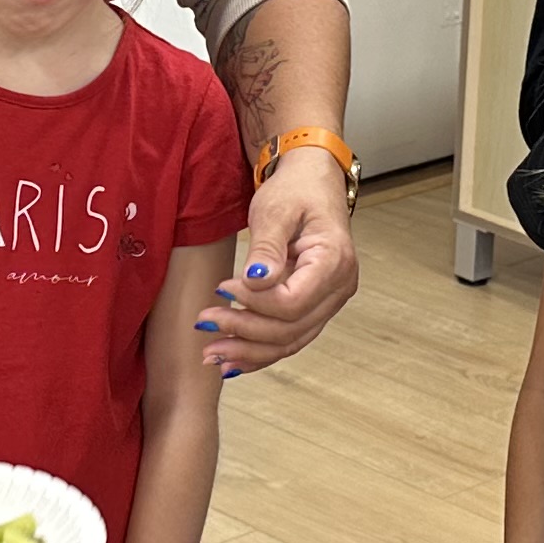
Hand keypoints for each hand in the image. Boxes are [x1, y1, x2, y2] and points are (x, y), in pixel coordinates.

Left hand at [196, 152, 357, 376]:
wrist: (313, 183)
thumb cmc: (296, 190)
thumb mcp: (274, 210)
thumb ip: (266, 248)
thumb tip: (256, 282)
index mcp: (334, 261)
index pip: (293, 302)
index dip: (254, 304)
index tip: (222, 289)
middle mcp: (339, 288)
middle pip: (292, 329)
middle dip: (244, 332)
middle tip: (204, 323)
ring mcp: (330, 301)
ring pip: (291, 340)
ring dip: (249, 351)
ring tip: (210, 354)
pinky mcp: (314, 307)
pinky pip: (290, 337)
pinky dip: (260, 350)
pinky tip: (231, 359)